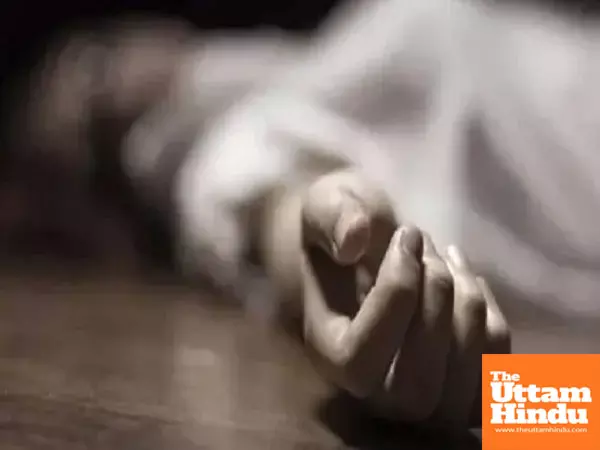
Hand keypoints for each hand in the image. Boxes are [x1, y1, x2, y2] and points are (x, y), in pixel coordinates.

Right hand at [299, 169, 510, 428]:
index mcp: (328, 357)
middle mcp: (370, 395)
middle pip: (417, 385)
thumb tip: (355, 240)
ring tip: (448, 258)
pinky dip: (492, 318)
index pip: (360, 359)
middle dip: (436, 299)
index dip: (395, 295)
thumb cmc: (344, 231)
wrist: (365, 254)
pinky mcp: (461, 391)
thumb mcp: (326, 206)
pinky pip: (495, 372)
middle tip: (430, 246)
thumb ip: (332, 217)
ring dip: (467, 304)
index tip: (408, 234)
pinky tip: (467, 282)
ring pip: (462, 381)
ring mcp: (420, 401)